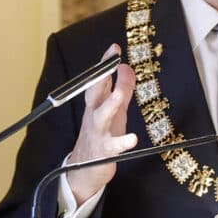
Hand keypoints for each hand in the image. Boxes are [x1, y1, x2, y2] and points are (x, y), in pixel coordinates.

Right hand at [68, 44, 138, 204]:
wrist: (84, 169)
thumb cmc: (102, 134)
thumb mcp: (113, 109)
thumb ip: (121, 88)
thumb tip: (127, 67)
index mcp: (95, 103)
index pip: (98, 79)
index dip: (105, 64)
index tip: (113, 48)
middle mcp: (94, 114)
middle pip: (95, 92)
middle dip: (102, 76)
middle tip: (112, 63)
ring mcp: (98, 132)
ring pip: (102, 115)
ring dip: (111, 103)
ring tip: (119, 94)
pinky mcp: (105, 151)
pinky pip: (114, 146)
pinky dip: (123, 142)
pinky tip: (133, 139)